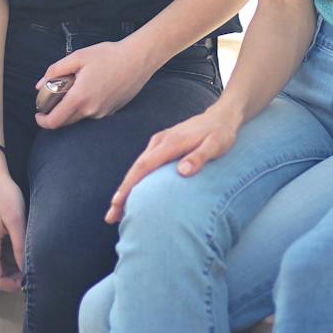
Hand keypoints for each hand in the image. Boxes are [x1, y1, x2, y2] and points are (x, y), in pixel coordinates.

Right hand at [0, 165, 26, 291]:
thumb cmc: (4, 196)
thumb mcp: (17, 220)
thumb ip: (21, 246)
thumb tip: (27, 269)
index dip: (12, 285)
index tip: (30, 280)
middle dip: (14, 279)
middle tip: (34, 271)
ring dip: (11, 270)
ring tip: (30, 261)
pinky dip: (8, 261)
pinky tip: (22, 252)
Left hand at [36, 39, 153, 129]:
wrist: (139, 58)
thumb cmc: (109, 55)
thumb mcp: (78, 57)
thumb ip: (55, 70)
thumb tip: (40, 85)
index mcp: (79, 98)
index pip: (54, 122)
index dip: (42, 121)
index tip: (39, 113)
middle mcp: (91, 110)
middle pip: (65, 122)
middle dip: (55, 114)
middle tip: (54, 99)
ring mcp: (103, 112)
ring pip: (80, 118)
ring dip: (72, 109)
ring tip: (77, 89)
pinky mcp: (112, 111)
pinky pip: (93, 113)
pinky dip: (87, 106)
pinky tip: (93, 89)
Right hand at [105, 105, 241, 223]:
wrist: (222, 116)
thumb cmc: (221, 133)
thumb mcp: (216, 145)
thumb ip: (200, 157)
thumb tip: (182, 171)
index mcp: (171, 142)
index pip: (144, 166)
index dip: (130, 185)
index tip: (118, 202)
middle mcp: (160, 141)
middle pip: (136, 169)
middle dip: (122, 192)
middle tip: (111, 216)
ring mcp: (159, 142)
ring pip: (138, 167)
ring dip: (126, 188)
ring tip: (117, 212)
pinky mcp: (162, 145)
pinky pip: (144, 164)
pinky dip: (135, 180)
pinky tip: (133, 194)